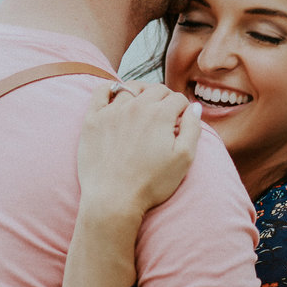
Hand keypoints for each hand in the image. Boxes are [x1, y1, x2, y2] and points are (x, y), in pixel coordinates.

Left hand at [76, 81, 200, 222]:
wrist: (113, 198)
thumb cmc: (151, 183)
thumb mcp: (184, 159)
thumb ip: (192, 128)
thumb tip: (194, 107)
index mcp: (160, 114)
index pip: (177, 98)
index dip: (182, 108)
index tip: (180, 118)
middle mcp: (136, 106)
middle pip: (155, 89)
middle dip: (164, 98)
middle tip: (165, 112)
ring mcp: (112, 111)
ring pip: (130, 87)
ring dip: (140, 92)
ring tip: (143, 104)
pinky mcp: (93, 119)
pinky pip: (100, 91)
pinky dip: (109, 89)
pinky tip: (115, 96)